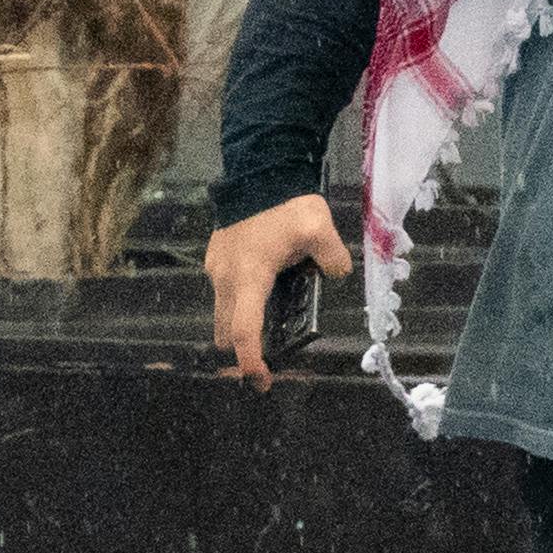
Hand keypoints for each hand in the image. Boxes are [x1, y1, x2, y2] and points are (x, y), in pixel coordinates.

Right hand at [204, 193, 352, 384]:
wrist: (257, 170)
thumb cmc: (284, 202)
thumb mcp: (318, 228)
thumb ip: (333, 259)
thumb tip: (337, 274)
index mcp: (248, 278)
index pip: (244, 332)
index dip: (251, 362)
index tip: (261, 381)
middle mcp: (225, 279)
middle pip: (227, 332)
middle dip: (244, 351)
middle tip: (270, 358)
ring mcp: (216, 269)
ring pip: (223, 314)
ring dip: (241, 327)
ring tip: (269, 324)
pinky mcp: (215, 258)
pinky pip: (224, 292)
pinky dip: (240, 303)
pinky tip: (264, 291)